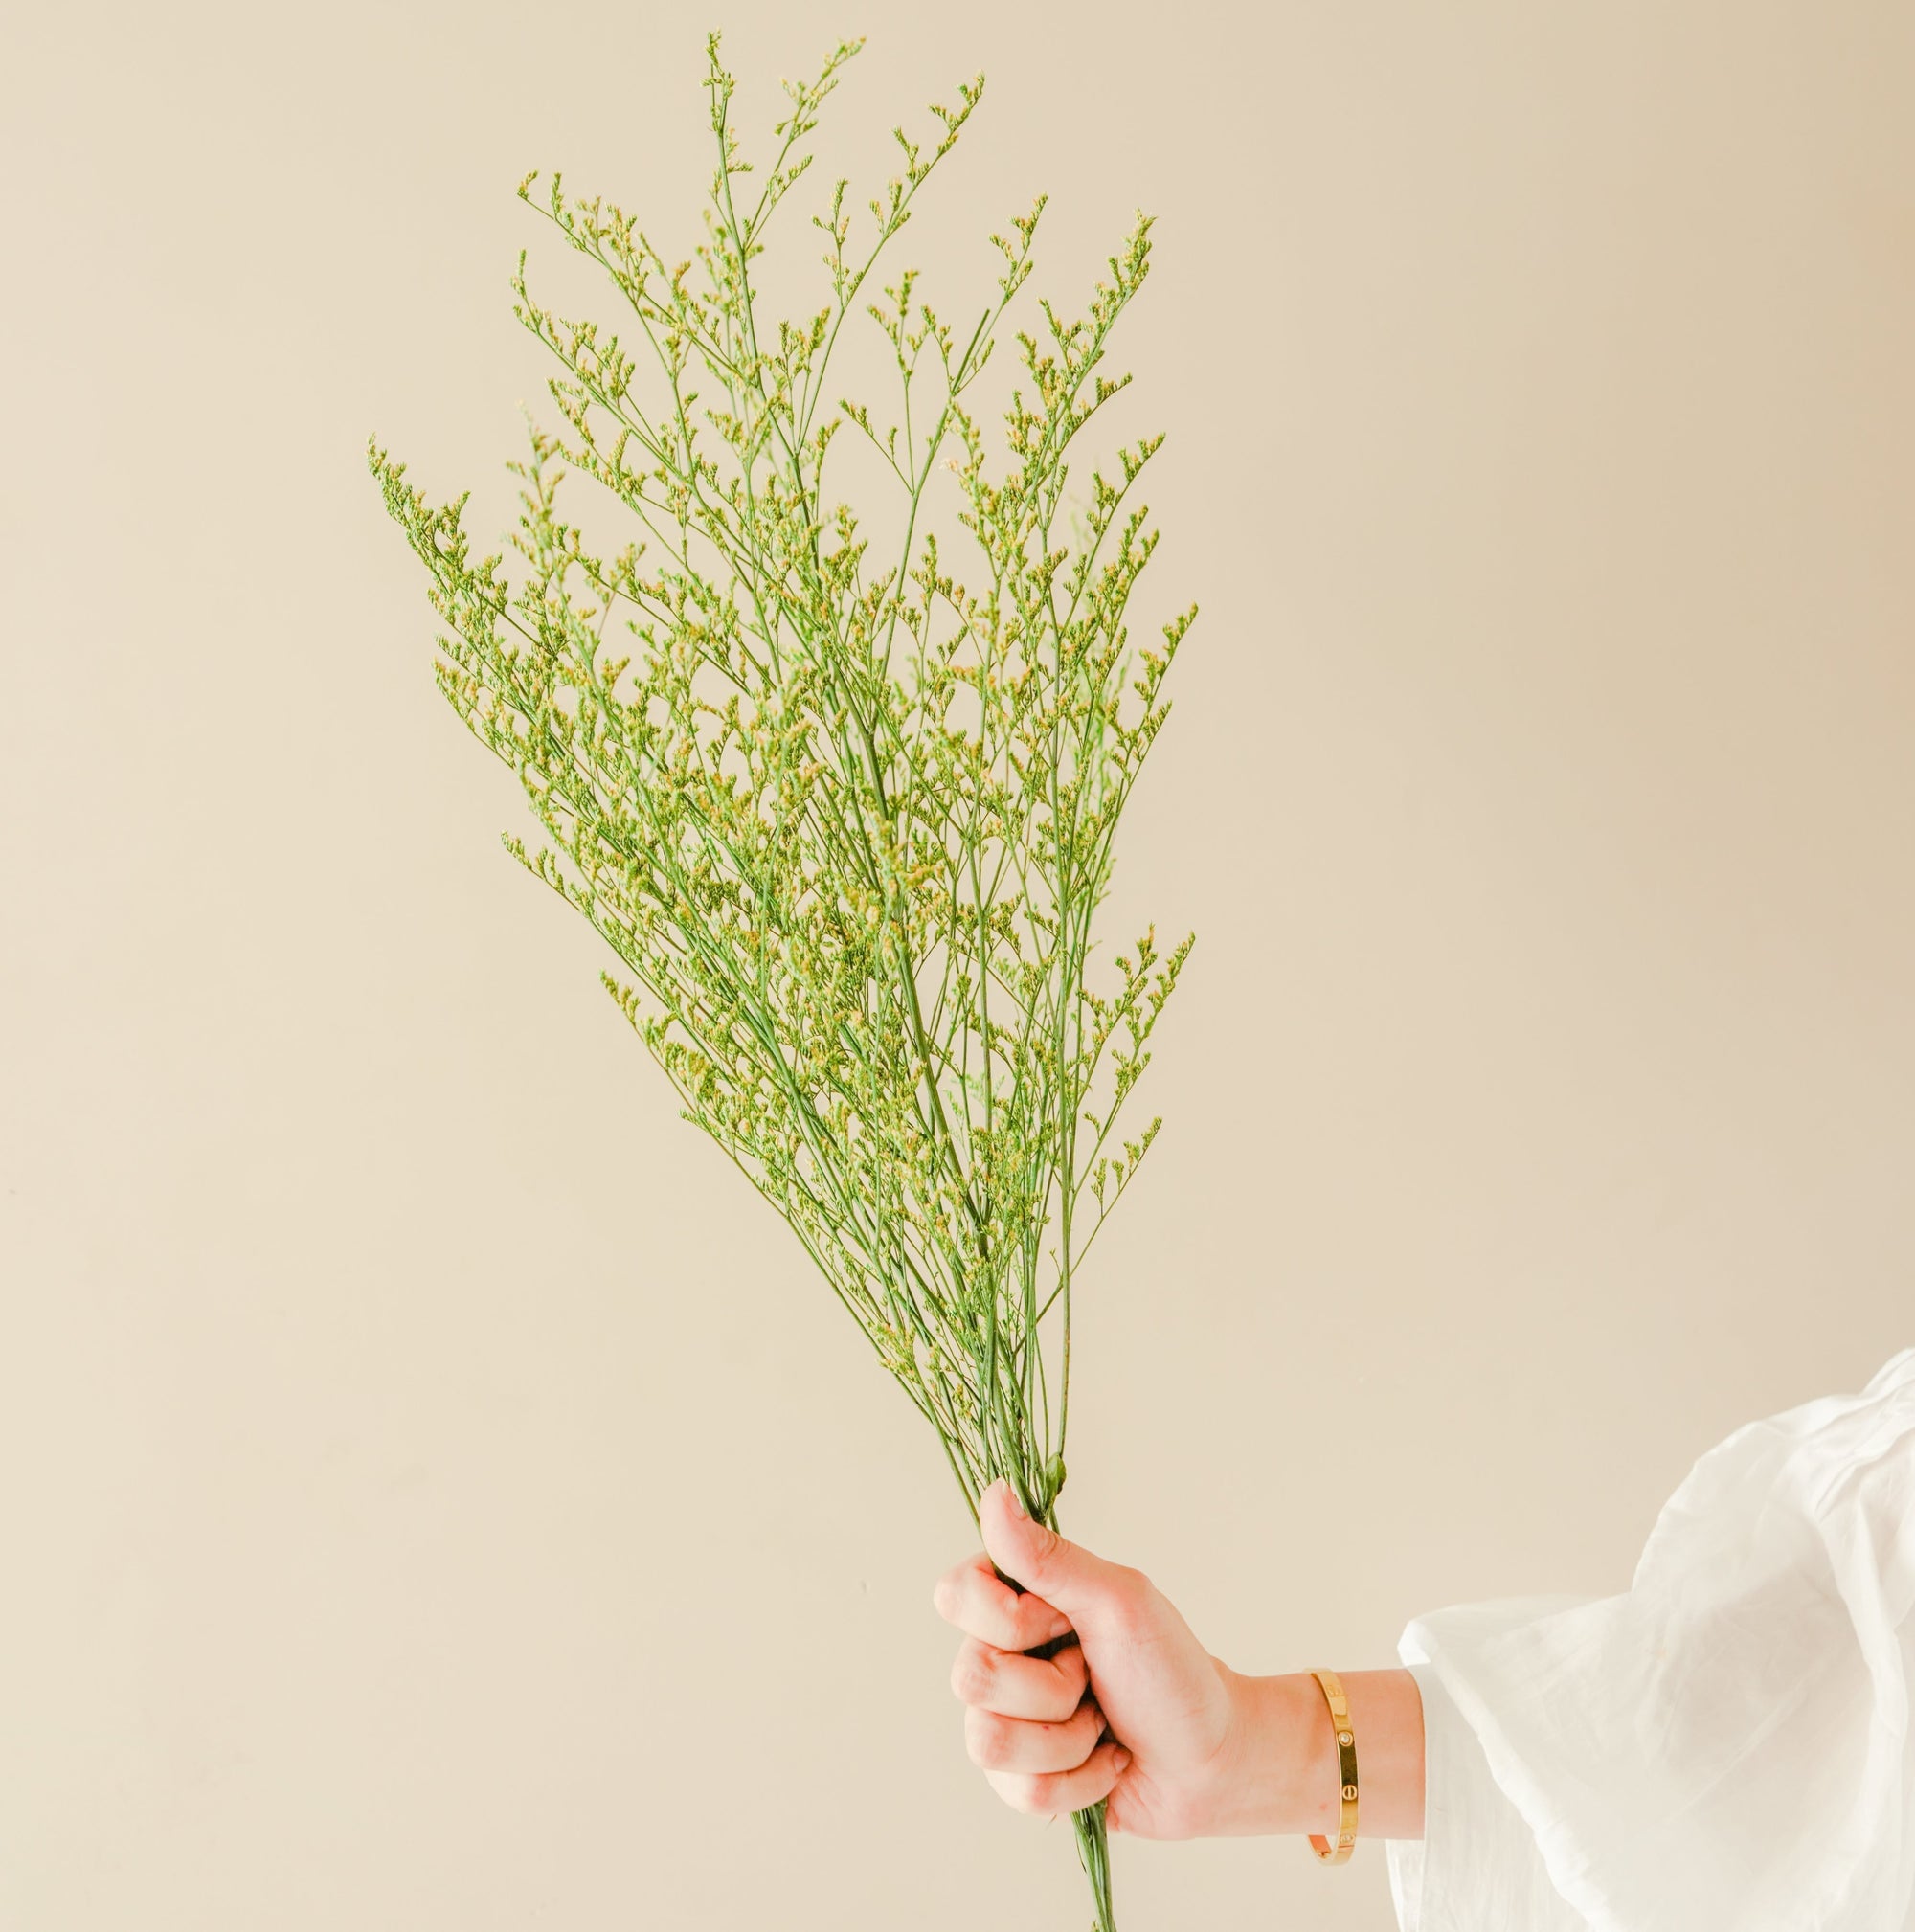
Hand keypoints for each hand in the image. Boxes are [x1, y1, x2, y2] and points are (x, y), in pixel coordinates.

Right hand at [931, 1478, 1260, 1838]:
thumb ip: (1047, 1556)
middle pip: (971, 1677)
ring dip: (1068, 1739)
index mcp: (1016, 1599)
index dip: (1010, 1619)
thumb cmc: (1171, 1670)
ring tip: (1102, 1723)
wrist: (1210, 1759)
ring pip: (988, 1742)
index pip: (955, 1595)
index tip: (1065, 1619)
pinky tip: (1105, 1761)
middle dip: (1053, 1687)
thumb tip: (993, 1493)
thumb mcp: (1117, 1601)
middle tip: (1093, 1674)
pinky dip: (1080, 1779)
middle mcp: (1000, 1655)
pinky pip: (1020, 1791)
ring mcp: (1004, 1719)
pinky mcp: (1018, 1780)